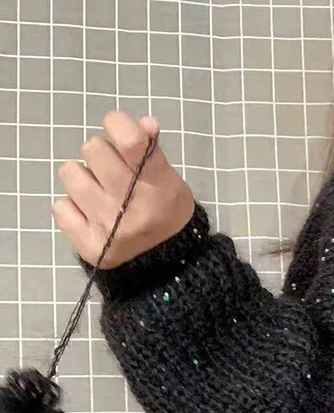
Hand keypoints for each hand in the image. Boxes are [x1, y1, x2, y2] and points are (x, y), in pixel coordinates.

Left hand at [53, 112, 194, 269]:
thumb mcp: (170, 180)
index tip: (120, 133)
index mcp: (156, 186)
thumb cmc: (166, 212)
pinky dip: (73, 207)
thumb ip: (152, 150)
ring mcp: (106, 226)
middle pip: (92, 148)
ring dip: (84, 179)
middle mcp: (129, 206)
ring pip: (70, 173)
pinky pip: (60, 205)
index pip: (128, 140)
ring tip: (100, 194)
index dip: (118, 125)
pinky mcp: (88, 245)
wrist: (166, 265)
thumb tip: (144, 123)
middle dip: (102, 156)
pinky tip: (90, 215)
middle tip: (114, 175)